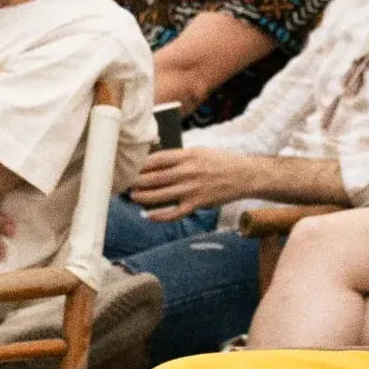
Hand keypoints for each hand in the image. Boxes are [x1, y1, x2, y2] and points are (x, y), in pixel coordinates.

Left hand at [126, 147, 257, 223]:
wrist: (245, 175)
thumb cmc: (221, 161)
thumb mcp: (200, 152)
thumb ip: (180, 157)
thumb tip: (157, 162)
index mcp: (187, 155)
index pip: (156, 159)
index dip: (139, 164)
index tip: (128, 166)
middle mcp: (187, 171)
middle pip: (154, 177)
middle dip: (136, 181)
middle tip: (123, 183)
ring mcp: (192, 188)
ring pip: (160, 195)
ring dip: (143, 197)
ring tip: (132, 196)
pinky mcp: (197, 203)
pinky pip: (175, 212)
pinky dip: (160, 215)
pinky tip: (150, 216)